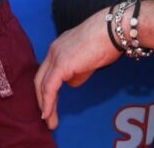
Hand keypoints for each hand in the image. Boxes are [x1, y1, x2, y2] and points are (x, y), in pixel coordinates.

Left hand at [34, 7, 120, 129]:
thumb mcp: (89, 60)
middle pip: (40, 79)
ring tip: (50, 122)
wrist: (113, 30)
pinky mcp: (61, 64)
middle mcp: (53, 51)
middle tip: (47, 117)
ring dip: (45, 105)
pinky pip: (50, 87)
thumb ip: (79, 71)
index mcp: (59, 48)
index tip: (49, 105)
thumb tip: (72, 83)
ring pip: (43, 84)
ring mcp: (55, 56)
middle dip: (42, 100)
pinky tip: (48, 114)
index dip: (46, 89)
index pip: (48, 71)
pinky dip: (48, 102)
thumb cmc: (107, 41)